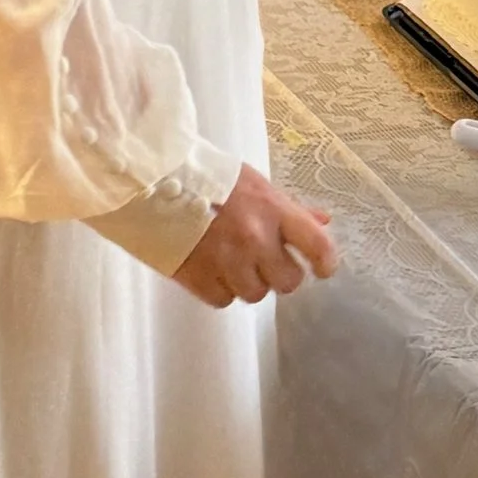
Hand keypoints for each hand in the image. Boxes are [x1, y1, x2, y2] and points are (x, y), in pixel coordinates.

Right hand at [171, 164, 340, 306]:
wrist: (151, 182)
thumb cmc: (207, 178)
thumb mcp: (254, 183)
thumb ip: (289, 207)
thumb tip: (323, 221)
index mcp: (273, 210)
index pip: (318, 245)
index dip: (325, 262)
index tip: (322, 268)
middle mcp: (255, 238)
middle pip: (288, 282)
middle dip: (278, 274)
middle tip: (262, 261)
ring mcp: (227, 261)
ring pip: (254, 294)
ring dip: (246, 282)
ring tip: (229, 260)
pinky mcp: (198, 278)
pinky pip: (223, 299)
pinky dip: (218, 288)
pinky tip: (208, 267)